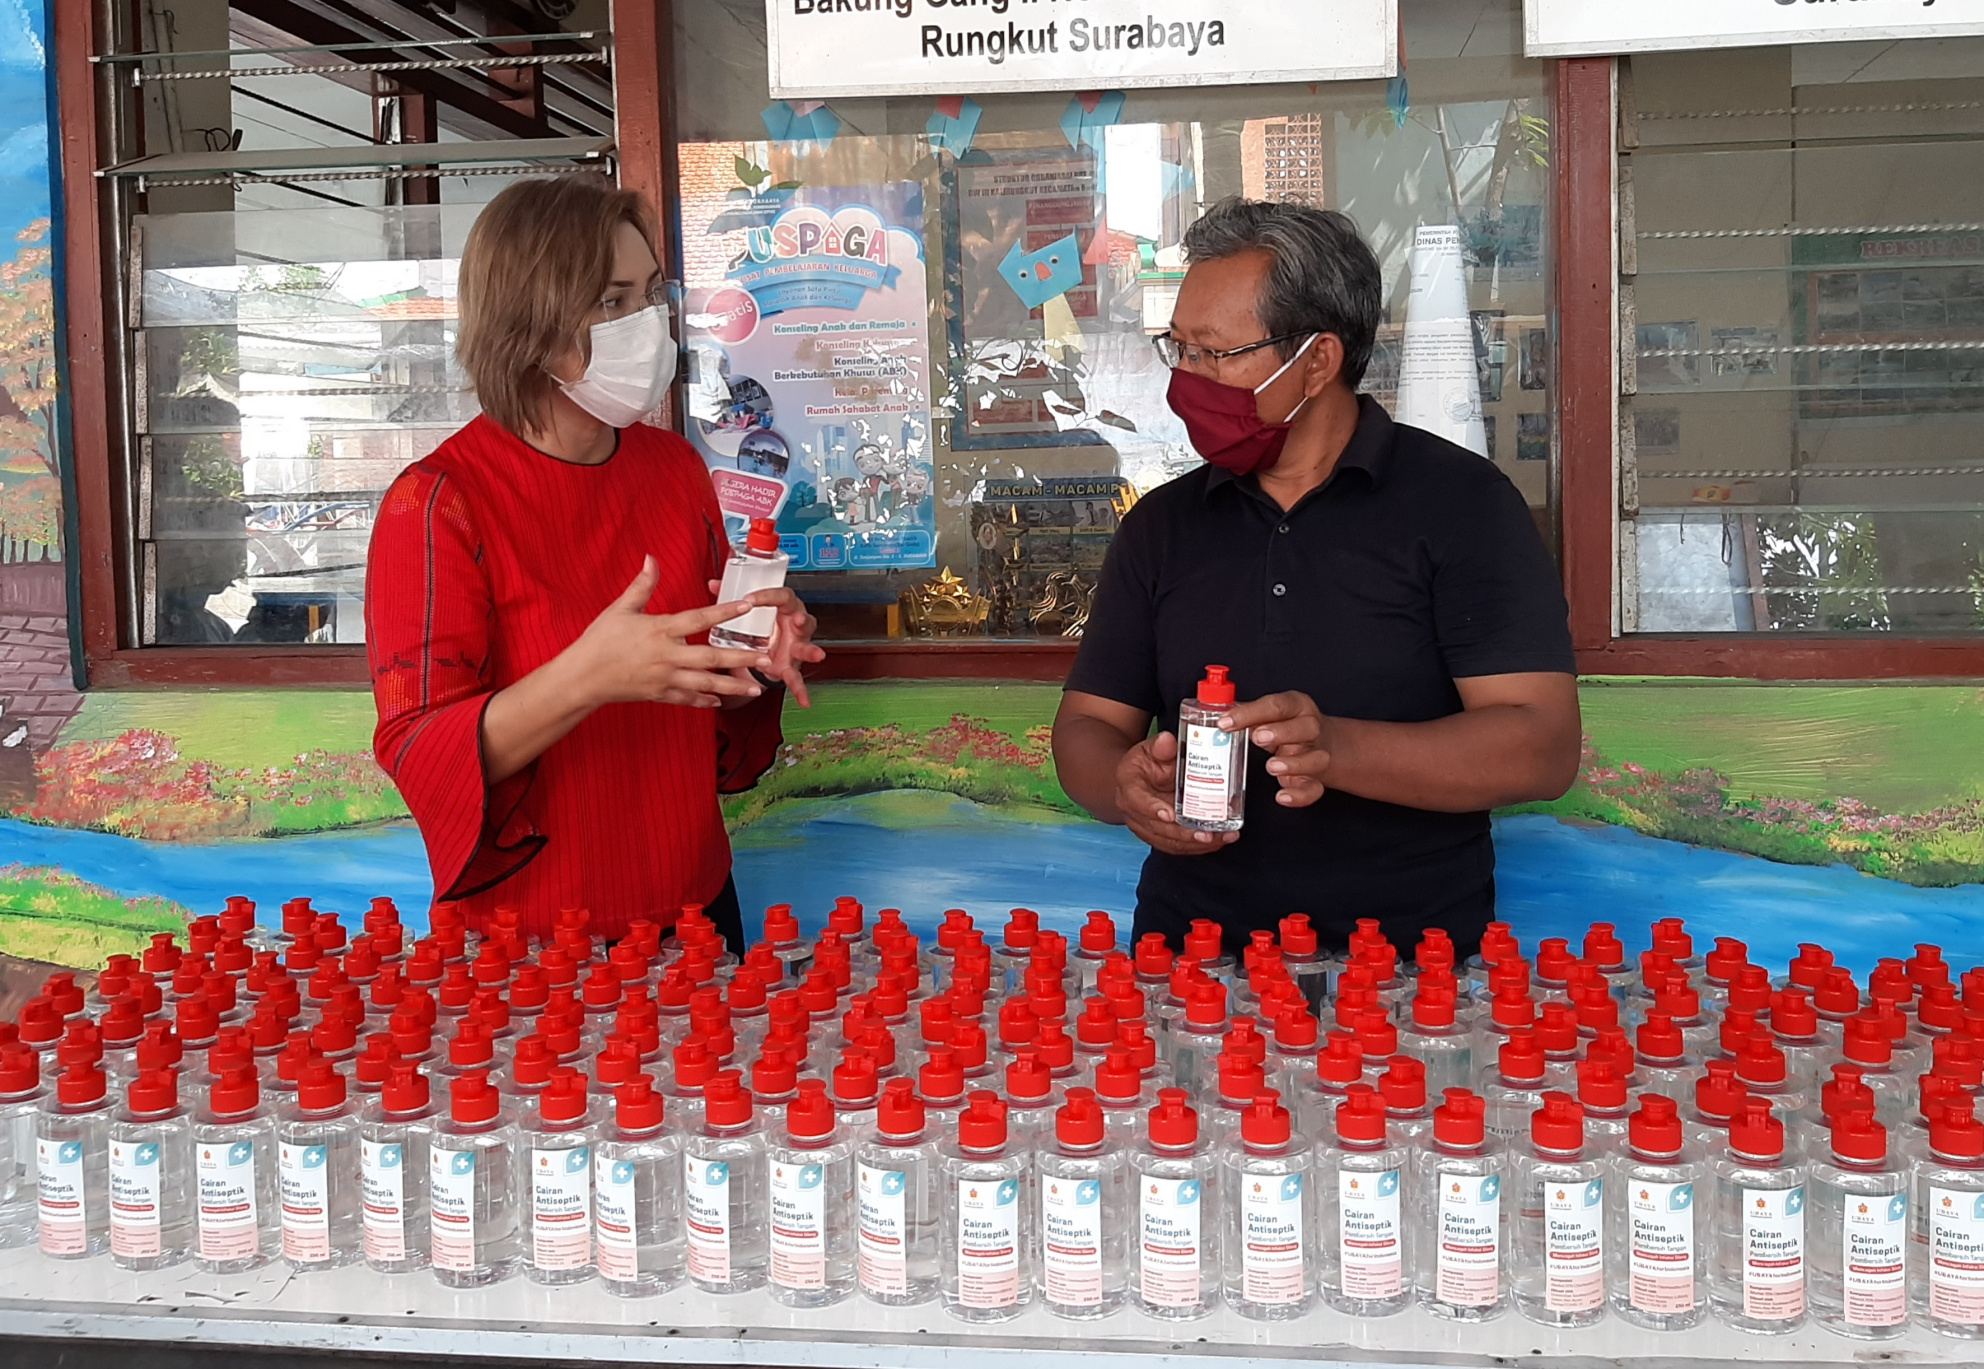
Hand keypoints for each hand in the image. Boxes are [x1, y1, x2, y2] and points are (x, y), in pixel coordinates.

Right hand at [574, 557, 771, 708]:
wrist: (582, 678)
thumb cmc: (599, 641)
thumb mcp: (620, 609)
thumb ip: (642, 585)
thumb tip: (652, 558)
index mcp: (660, 630)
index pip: (699, 619)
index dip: (725, 611)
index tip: (748, 605)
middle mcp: (667, 656)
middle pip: (712, 657)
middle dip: (742, 658)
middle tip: (767, 657)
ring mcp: (665, 678)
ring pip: (706, 684)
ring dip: (733, 686)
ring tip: (757, 687)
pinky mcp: (660, 695)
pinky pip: (688, 699)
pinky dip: (705, 701)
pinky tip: (721, 702)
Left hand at [706, 580, 825, 707]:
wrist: (768, 644)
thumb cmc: (764, 622)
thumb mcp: (750, 609)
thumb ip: (733, 597)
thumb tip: (715, 584)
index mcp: (786, 607)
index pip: (781, 596)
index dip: (767, 596)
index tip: (750, 599)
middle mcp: (796, 626)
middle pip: (805, 620)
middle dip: (803, 621)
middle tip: (798, 620)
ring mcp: (796, 646)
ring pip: (806, 647)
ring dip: (811, 651)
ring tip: (816, 655)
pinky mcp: (791, 666)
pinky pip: (798, 679)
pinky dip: (801, 690)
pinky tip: (804, 700)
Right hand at [1114, 731, 1239, 855]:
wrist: (1137, 779)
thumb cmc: (1145, 763)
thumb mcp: (1150, 748)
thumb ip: (1160, 747)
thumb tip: (1168, 741)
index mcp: (1128, 787)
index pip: (1137, 800)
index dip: (1152, 809)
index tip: (1170, 814)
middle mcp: (1133, 812)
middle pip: (1157, 828)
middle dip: (1183, 833)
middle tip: (1207, 833)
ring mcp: (1145, 827)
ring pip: (1169, 841)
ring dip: (1195, 843)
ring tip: (1221, 838)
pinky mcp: (1158, 836)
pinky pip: (1177, 846)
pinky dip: (1198, 847)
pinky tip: (1218, 841)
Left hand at [1222, 691, 1331, 807]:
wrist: (1317, 742)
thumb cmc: (1283, 725)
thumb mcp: (1267, 714)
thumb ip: (1246, 715)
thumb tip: (1216, 719)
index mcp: (1296, 706)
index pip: (1276, 706)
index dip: (1250, 713)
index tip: (1226, 722)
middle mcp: (1310, 728)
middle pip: (1306, 728)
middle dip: (1281, 733)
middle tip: (1257, 738)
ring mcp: (1315, 754)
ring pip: (1316, 758)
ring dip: (1293, 763)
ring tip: (1271, 766)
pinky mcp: (1315, 779)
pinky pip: (1313, 788)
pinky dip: (1299, 795)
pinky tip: (1282, 796)